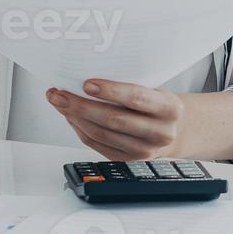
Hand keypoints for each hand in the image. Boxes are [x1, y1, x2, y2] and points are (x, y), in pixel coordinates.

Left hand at [47, 79, 183, 160]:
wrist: (173, 130)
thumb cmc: (157, 103)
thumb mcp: (155, 88)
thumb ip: (131, 83)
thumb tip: (87, 73)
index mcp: (169, 108)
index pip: (137, 98)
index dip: (111, 91)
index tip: (87, 83)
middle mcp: (160, 133)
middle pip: (114, 120)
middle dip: (81, 105)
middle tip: (59, 93)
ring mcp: (144, 151)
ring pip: (101, 134)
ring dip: (75, 117)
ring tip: (59, 102)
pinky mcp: (128, 160)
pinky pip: (97, 145)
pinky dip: (79, 129)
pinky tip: (70, 116)